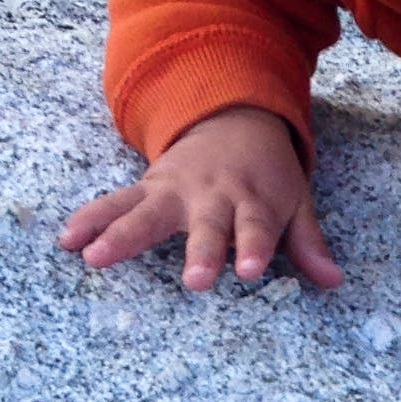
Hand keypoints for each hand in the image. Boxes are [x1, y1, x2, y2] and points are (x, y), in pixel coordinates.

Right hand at [57, 107, 342, 292]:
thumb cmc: (265, 175)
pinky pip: (113, 204)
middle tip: (193, 282)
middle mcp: (211, 195)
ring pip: (146, 213)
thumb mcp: (294, 201)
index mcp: (252, 199)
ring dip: (120, 235)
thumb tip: (333, 281)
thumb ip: (307, 242)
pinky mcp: (145, 188)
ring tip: (94, 258)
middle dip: (198, 252)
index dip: (253, 247)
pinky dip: (90, 219)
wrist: (233, 119)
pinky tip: (67, 240)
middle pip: (203, 226)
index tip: (249, 271)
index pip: (256, 226)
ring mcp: (174, 190)